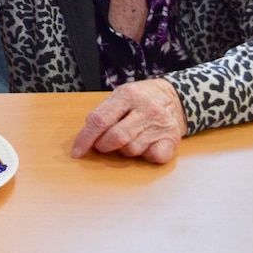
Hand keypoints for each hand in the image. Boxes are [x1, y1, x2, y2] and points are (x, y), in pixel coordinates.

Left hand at [71, 79, 186, 163]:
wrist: (176, 98)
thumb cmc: (140, 99)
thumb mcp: (120, 95)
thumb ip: (102, 112)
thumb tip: (86, 135)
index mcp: (128, 95)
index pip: (100, 120)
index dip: (85, 138)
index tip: (77, 151)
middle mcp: (147, 109)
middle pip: (116, 137)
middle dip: (103, 145)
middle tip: (102, 143)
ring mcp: (161, 125)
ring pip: (131, 150)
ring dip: (123, 150)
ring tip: (129, 137)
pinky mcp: (172, 141)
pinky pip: (151, 157)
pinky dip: (144, 156)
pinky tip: (145, 144)